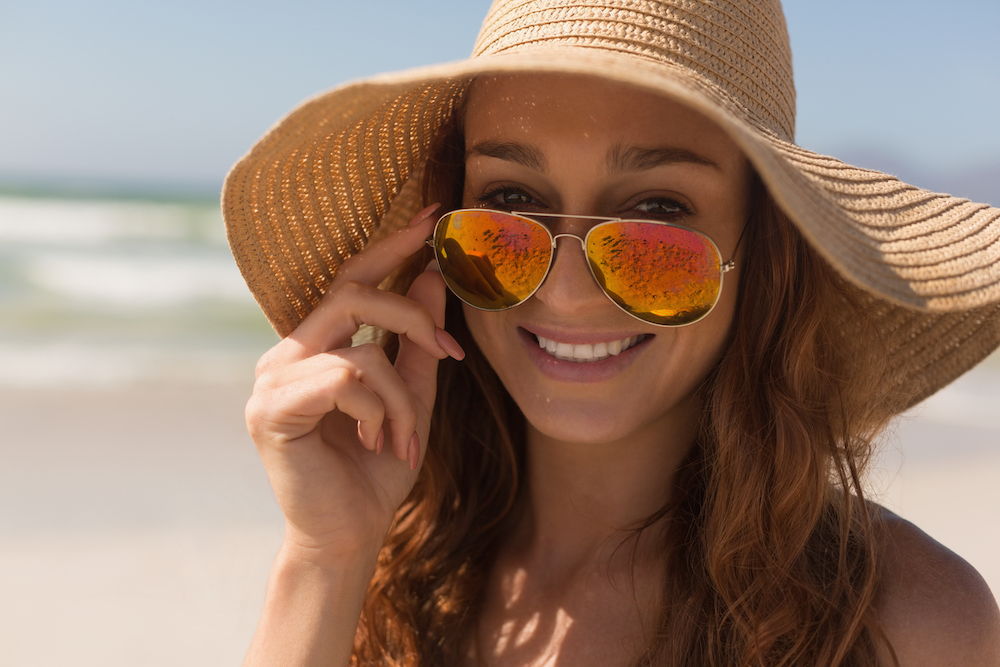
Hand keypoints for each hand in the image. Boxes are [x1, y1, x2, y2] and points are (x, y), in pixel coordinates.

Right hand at [245, 204, 463, 563]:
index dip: (391, 246)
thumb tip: (432, 275)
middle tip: (449, 352)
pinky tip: (378, 444)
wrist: (351, 533)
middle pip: (352, 294)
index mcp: (315, 345)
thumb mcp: (410, 396)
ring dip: (401, 395)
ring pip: (359, 347)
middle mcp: (286, 353)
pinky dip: (379, 412)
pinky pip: (345, 381)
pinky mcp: (270, 410)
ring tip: (405, 440)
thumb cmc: (378, 468)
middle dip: (411, 316)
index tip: (434, 217)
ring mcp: (271, 380)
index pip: (351, 278)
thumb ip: (417, 342)